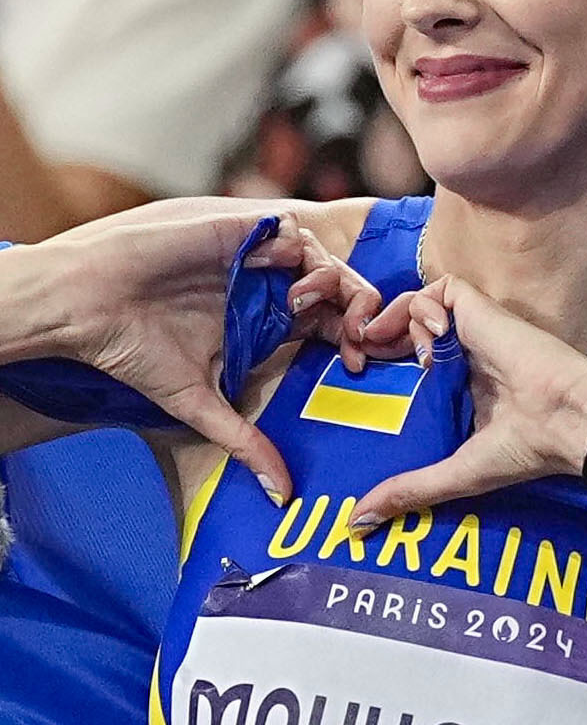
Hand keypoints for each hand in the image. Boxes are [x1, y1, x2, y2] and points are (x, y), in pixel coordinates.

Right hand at [1, 198, 378, 489]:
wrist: (87, 308)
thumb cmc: (133, 352)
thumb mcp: (200, 405)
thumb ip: (245, 442)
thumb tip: (281, 495)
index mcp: (265, 322)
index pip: (331, 324)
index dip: (354, 340)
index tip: (355, 367)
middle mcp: (264, 289)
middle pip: (341, 287)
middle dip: (361, 306)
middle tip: (357, 337)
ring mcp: (251, 259)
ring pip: (321, 255)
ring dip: (329, 278)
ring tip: (306, 305)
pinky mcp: (232, 232)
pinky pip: (286, 229)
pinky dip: (295, 250)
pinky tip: (280, 279)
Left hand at [351, 275, 586, 531]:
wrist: (566, 418)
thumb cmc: (525, 448)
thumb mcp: (455, 473)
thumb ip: (409, 490)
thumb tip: (358, 522)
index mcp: (459, 388)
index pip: (408, 365)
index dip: (379, 365)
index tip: (357, 379)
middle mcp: (463, 356)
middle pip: (404, 331)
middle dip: (372, 338)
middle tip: (354, 359)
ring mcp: (470, 331)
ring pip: (415, 307)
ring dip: (387, 321)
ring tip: (372, 345)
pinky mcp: (479, 310)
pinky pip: (437, 290)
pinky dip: (420, 306)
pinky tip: (426, 338)